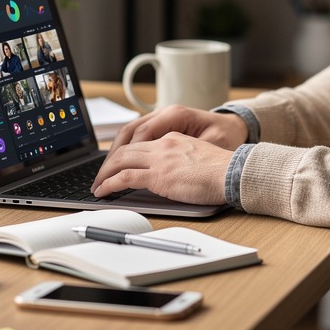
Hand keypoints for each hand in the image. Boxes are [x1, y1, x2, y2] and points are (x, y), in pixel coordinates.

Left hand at [92, 105, 247, 202]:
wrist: (232, 172)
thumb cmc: (223, 170)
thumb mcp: (199, 157)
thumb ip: (182, 161)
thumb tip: (174, 174)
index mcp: (174, 138)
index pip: (141, 142)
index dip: (124, 154)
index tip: (117, 164)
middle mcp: (163, 144)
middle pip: (126, 149)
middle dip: (109, 163)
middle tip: (101, 175)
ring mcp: (159, 159)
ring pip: (120, 160)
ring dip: (104, 174)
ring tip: (97, 186)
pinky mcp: (157, 175)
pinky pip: (124, 178)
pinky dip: (109, 184)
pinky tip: (103, 192)